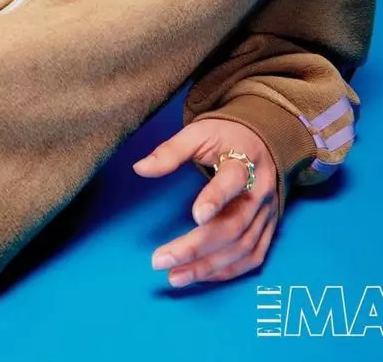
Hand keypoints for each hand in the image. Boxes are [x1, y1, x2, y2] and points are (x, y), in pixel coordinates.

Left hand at [132, 119, 278, 286]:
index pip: (233, 180)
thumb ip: (170, 151)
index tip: (195, 216)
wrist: (262, 141)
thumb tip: (139, 168)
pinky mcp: (269, 228)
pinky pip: (253, 256)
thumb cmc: (225, 136)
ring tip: (174, 276)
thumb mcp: (198, 133)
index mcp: (245, 161)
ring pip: (242, 246)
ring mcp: (267, 213)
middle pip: (233, 224)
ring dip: (208, 265)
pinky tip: (202, 275)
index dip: (216, 198)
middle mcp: (260, 191)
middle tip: (161, 260)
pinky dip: (228, 271)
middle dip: (197, 246)